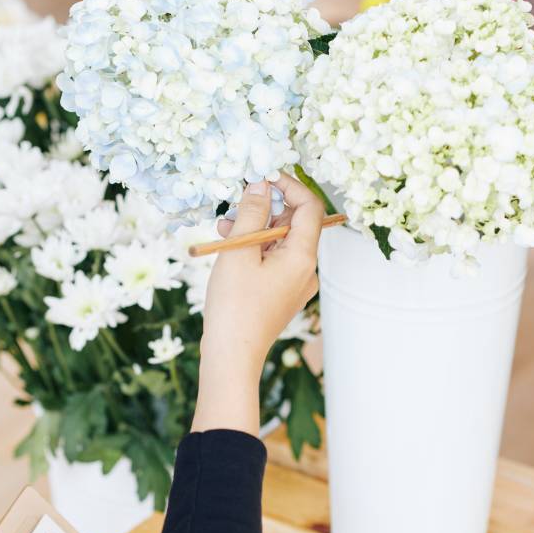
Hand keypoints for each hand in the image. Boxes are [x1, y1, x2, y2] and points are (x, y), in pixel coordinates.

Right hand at [192, 172, 322, 435]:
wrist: (232, 356)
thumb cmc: (234, 306)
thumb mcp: (239, 251)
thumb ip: (250, 212)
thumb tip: (261, 184)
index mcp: (303, 257)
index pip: (310, 206)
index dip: (289, 185)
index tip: (264, 177)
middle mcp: (306, 269)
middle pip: (294, 223)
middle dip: (265, 208)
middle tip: (234, 205)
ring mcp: (296, 283)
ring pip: (280, 242)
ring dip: (255, 229)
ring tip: (223, 229)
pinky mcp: (282, 294)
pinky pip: (274, 261)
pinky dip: (255, 249)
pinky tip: (230, 249)